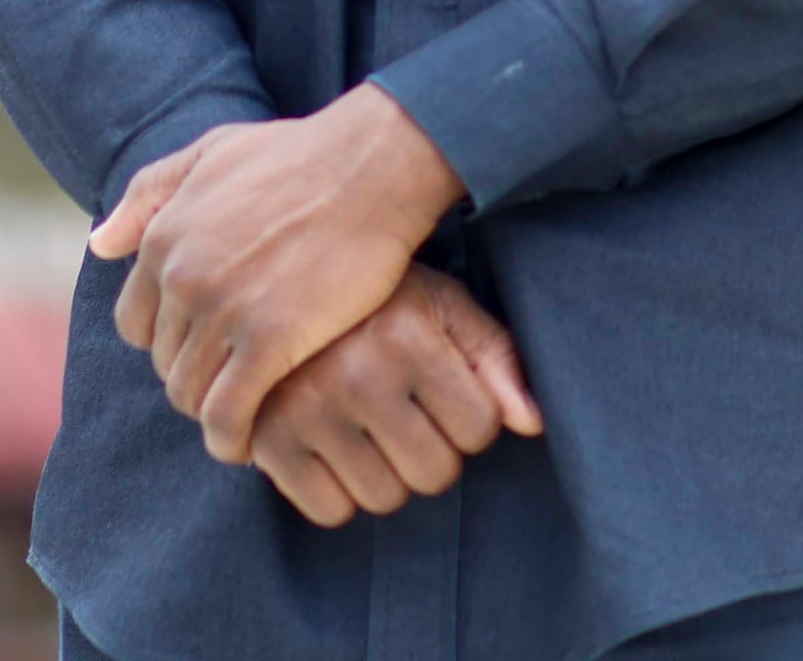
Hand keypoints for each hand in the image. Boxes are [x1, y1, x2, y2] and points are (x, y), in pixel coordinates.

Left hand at [89, 83, 467, 461]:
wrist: (373, 167)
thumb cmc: (301, 156)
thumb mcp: (213, 153)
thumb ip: (151, 193)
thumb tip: (98, 244)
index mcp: (164, 238)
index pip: (137, 325)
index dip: (170, 342)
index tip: (207, 349)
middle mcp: (181, 276)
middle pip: (166, 363)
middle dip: (197, 377)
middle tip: (236, 385)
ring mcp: (222, 311)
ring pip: (191, 395)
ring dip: (214, 413)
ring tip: (247, 416)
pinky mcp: (269, 342)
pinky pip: (229, 415)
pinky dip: (233, 438)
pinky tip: (253, 444)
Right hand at [249, 264, 545, 527]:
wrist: (275, 291)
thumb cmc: (377, 302)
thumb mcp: (442, 305)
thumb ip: (495, 357)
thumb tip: (534, 423)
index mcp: (408, 336)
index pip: (481, 428)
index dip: (470, 417)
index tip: (443, 392)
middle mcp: (356, 374)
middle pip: (435, 473)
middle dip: (431, 450)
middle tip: (404, 414)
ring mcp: (306, 411)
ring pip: (385, 498)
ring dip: (386, 474)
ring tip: (367, 427)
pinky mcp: (267, 441)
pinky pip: (329, 511)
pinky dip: (337, 492)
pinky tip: (333, 447)